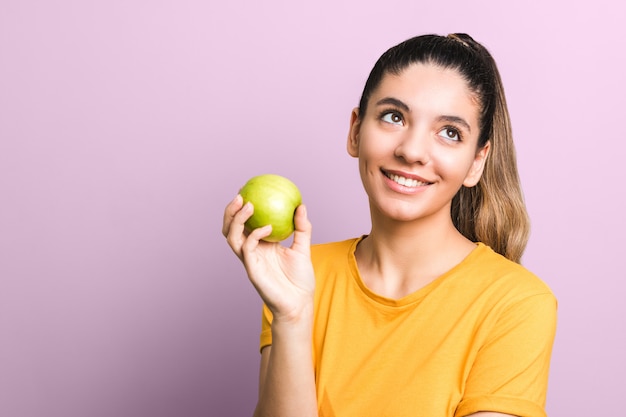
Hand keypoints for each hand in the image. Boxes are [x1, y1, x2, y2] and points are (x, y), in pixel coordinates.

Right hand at [222, 195, 315, 322]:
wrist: (300, 303)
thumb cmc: (300, 279)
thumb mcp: (303, 248)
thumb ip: (301, 228)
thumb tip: (301, 205)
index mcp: (260, 245)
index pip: (244, 224)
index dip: (240, 208)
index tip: (248, 190)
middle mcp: (251, 252)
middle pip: (230, 229)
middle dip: (230, 211)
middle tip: (240, 195)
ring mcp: (249, 261)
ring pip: (232, 237)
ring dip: (236, 220)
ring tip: (247, 205)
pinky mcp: (252, 270)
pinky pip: (248, 249)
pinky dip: (255, 235)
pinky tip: (268, 228)